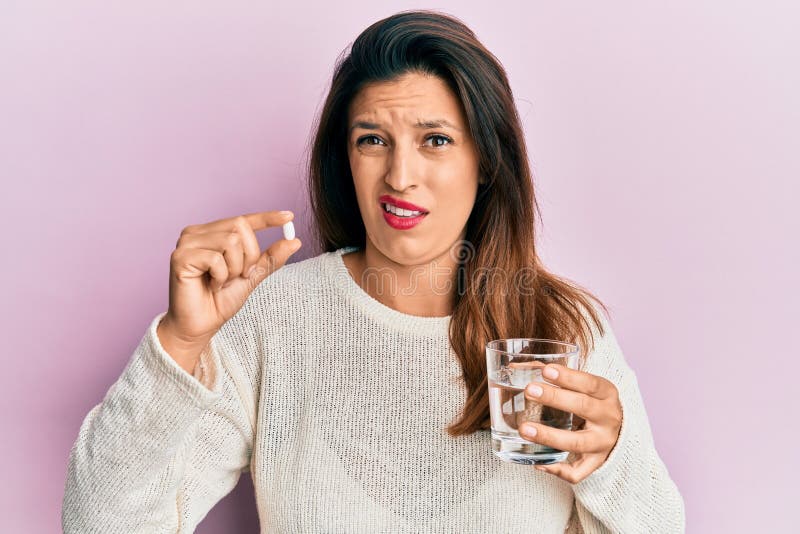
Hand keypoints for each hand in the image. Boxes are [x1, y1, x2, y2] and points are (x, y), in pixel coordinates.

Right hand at [158, 210, 300, 368]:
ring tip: (222, 282)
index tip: (290, 217)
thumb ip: (270, 258)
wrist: (200, 326)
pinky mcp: (179, 257)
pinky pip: (216, 259)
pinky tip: (212, 286)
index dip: (267, 217)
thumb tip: (295, 241)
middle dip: (250, 255)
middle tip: (241, 275)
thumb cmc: (220, 301)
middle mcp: (196, 233)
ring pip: (230, 242)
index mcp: (212, 233)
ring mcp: (186, 243)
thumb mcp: (252, 276)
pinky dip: (221, 277)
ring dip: (235, 268)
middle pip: (240, 226)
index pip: (243, 219)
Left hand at [519, 363, 622, 483]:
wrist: (617, 431)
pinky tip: (538, 463)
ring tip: (524, 429)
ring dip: (549, 436)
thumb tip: (514, 367)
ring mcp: (603, 444)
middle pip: (584, 407)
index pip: (590, 383)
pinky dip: (558, 470)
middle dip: (555, 398)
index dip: (568, 377)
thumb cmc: (590, 401)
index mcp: (607, 394)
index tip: (545, 370)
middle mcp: (608, 419)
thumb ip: (552, 375)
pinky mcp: (595, 463)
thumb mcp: (581, 385)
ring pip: (577, 443)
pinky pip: (577, 472)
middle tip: (529, 391)